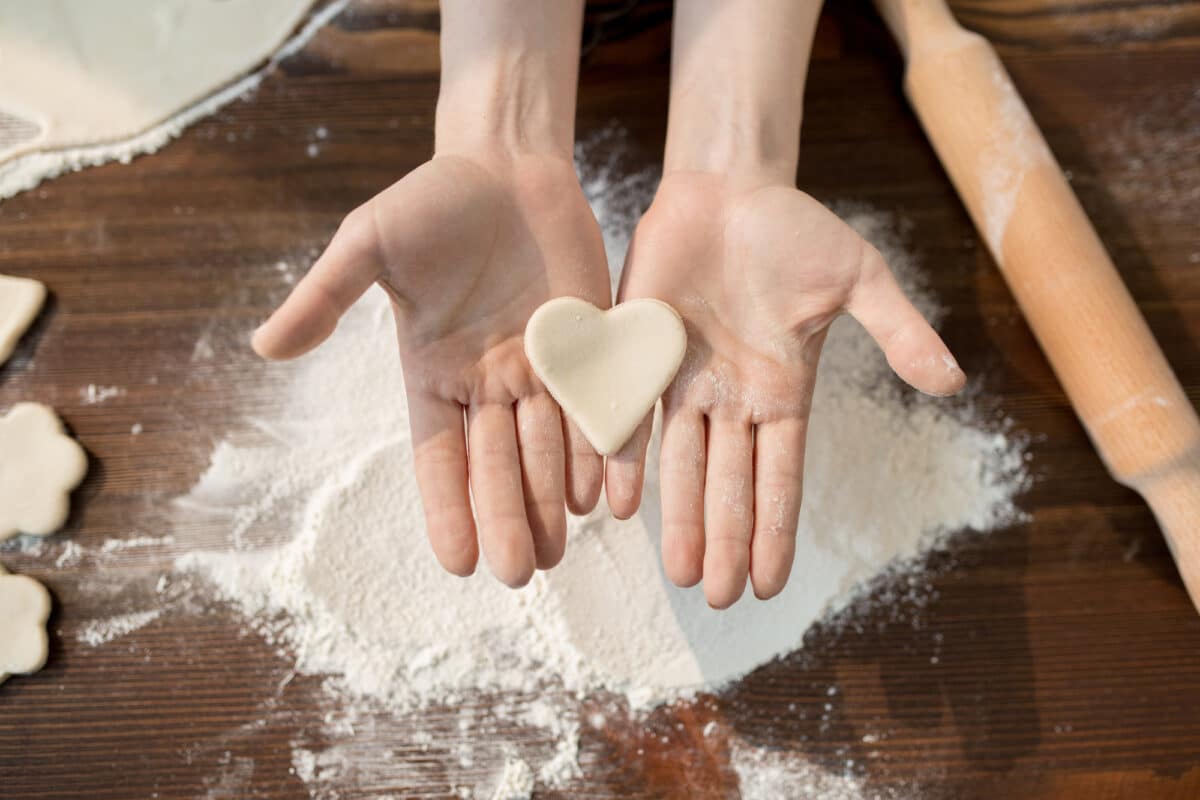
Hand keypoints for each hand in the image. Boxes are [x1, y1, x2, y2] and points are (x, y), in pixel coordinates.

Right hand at [253, 152, 610, 585]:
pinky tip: (604, 494)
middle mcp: (487, 383)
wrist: (506, 165)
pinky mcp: (589, 346)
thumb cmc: (430, 201)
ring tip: (557, 550)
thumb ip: (325, 295)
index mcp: (433, 373)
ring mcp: (540, 369)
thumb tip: (263, 347)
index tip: (457, 563)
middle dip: (506, 516)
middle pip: (497, 463)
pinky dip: (599, 450)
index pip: (439, 455)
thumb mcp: (369, 243)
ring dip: (551, 499)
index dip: (448, 506)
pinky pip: (595, 407)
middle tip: (518, 572)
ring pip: (548, 447)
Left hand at [611, 171, 964, 606]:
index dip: (774, 529)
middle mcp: (732, 398)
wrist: (727, 188)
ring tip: (681, 574)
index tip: (770, 585)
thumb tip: (954, 382)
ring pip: (682, 464)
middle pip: (729, 484)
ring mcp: (683, 380)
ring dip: (680, 519)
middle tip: (718, 598)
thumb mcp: (859, 277)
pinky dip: (624, 459)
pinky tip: (617, 505)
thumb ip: (899, 329)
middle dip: (725, 540)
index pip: (780, 476)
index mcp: (783, 391)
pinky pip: (629, 415)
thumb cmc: (796, 231)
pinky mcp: (639, 353)